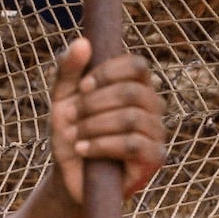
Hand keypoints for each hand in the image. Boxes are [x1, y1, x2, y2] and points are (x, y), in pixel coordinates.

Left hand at [48, 37, 166, 203]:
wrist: (68, 176)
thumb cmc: (71, 133)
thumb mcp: (62, 99)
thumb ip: (68, 70)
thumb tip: (83, 41)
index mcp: (135, 87)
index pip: (137, 65)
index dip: (108, 72)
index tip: (82, 87)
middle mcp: (152, 107)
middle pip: (133, 91)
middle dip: (93, 104)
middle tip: (70, 117)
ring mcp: (156, 132)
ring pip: (132, 118)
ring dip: (94, 125)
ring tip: (74, 137)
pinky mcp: (154, 159)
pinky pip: (134, 144)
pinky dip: (102, 145)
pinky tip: (83, 150)